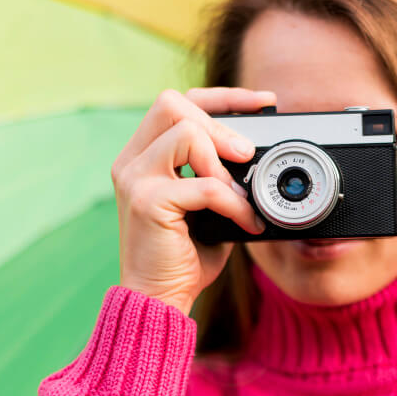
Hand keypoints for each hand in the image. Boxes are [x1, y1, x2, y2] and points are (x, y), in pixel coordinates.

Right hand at [112, 87, 274, 315]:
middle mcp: (132, 161)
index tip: (264, 103)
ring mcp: (135, 179)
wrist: (159, 298)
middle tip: (246, 156)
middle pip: (173, 104)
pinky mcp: (147, 202)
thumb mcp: (209, 206)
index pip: (178, 102)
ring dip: (223, 164)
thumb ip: (222, 176)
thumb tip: (258, 155)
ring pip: (186, 133)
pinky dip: (234, 203)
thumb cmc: (185, 257)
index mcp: (143, 156)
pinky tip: (246, 222)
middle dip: (220, 125)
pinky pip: (204, 184)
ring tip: (239, 196)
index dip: (223, 97)